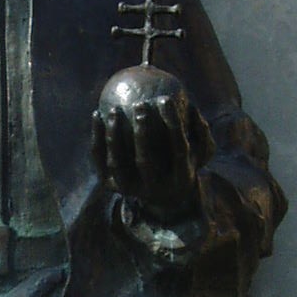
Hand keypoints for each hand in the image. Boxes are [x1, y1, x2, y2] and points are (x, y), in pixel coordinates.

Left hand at [92, 72, 212, 222]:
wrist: (164, 199)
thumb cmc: (184, 162)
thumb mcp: (200, 149)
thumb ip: (199, 127)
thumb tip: (191, 100)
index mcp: (180, 179)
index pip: (178, 148)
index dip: (172, 123)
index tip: (165, 98)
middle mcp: (155, 190)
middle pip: (145, 161)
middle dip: (141, 133)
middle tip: (140, 105)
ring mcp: (131, 191)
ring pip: (118, 163)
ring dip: (113, 136)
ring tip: (112, 109)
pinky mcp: (111, 187)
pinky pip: (101, 160)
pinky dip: (98, 139)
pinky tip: (96, 114)